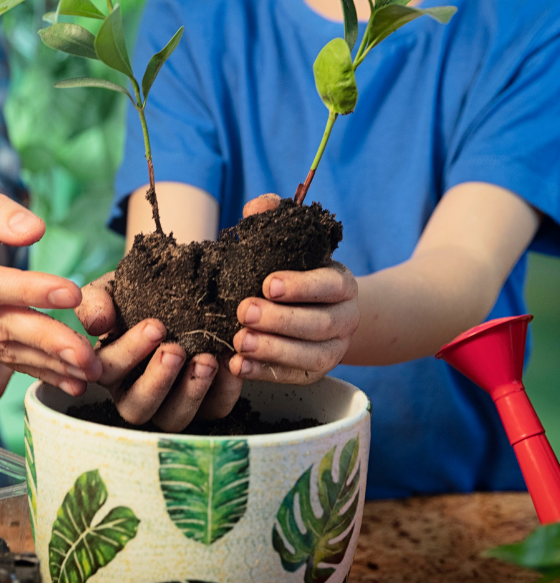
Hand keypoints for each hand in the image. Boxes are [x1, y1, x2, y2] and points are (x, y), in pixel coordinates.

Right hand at [75, 274, 239, 431]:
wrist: (178, 290)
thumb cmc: (138, 294)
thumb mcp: (112, 289)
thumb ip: (97, 301)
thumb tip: (98, 323)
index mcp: (109, 367)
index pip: (109, 371)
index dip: (130, 352)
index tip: (155, 326)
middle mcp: (134, 392)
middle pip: (137, 407)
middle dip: (158, 381)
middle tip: (176, 350)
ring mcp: (170, 404)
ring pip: (173, 418)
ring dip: (190, 392)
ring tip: (206, 360)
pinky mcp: (204, 406)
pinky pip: (214, 409)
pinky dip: (224, 390)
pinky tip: (229, 362)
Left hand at [229, 194, 358, 383]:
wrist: (316, 310)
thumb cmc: (292, 271)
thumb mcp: (287, 244)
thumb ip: (273, 219)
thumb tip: (262, 204)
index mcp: (342, 284)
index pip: (329, 285)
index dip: (300, 286)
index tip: (267, 284)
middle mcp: (345, 319)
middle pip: (319, 324)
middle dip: (279, 320)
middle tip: (243, 311)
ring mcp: (333, 349)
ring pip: (311, 356)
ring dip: (273, 350)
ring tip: (239, 342)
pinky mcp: (315, 373)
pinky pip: (294, 378)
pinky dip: (265, 374)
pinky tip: (238, 366)